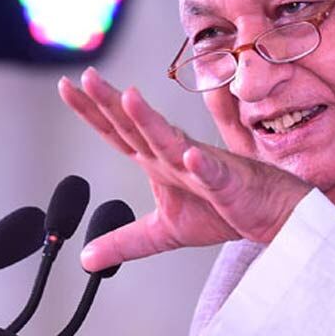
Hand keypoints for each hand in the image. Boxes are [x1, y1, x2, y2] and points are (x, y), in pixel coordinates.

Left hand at [58, 68, 312, 272]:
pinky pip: (214, 175)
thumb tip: (86, 258)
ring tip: (131, 99)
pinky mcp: (227, 185)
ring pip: (171, 142)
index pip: (117, 132)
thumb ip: (124, 242)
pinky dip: (203, 166)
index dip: (91, 110)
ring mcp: (200, 167)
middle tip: (87, 77)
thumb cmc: (220, 210)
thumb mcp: (161, 232)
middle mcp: (173, 156)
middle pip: (136, 127)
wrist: (268, 214)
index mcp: (156, 161)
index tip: (66, 86)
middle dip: (112, 102)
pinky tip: (193, 155)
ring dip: (150, 121)